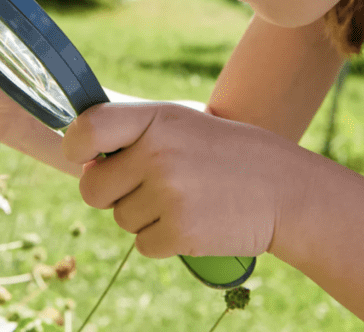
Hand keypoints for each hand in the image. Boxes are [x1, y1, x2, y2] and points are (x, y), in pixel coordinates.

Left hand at [63, 102, 302, 258]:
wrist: (288, 191)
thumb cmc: (225, 155)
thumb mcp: (180, 125)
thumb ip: (131, 137)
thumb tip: (84, 165)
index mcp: (155, 119)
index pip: (88, 130)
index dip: (76, 146)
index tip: (85, 156)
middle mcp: (158, 154)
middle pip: (92, 189)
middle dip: (110, 194)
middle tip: (147, 187)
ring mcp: (169, 194)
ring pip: (119, 219)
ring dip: (143, 217)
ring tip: (184, 200)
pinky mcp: (180, 232)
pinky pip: (142, 245)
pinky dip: (162, 240)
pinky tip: (192, 221)